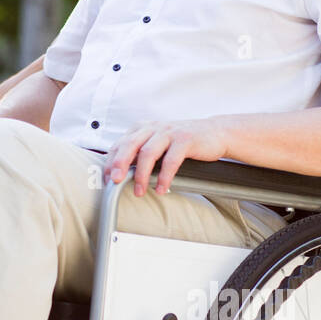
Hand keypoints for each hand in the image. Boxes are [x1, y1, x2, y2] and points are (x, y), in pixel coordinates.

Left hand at [104, 118, 229, 196]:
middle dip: (119, 164)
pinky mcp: (185, 139)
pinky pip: (171, 160)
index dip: (110, 162)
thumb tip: (119, 174)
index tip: (106, 179)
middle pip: (130, 145)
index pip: (120, 144)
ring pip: (148, 153)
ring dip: (142, 175)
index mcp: (142, 128)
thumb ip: (139, 153)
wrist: (214, 132)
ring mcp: (169, 132)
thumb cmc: (182, 141)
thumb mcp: (157, 143)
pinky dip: (164, 176)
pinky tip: (162, 189)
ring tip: (140, 192)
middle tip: (115, 181)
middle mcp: (153, 128)